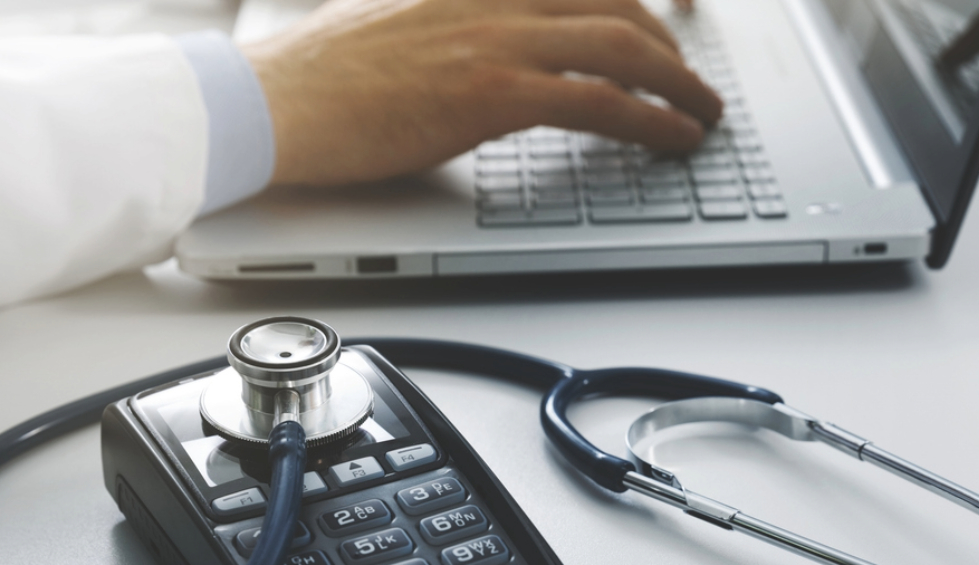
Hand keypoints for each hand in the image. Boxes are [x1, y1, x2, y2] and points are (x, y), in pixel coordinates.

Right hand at [241, 0, 720, 185]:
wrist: (274, 100)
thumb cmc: (324, 74)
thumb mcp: (404, 20)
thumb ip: (461, 22)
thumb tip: (494, 52)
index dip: (640, 0)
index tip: (673, 20)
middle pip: (617, 3)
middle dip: (671, 47)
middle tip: (692, 82)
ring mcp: (497, 33)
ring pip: (624, 45)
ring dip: (681, 84)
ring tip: (704, 115)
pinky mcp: (493, 89)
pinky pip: (601, 99)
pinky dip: (653, 119)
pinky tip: (674, 138)